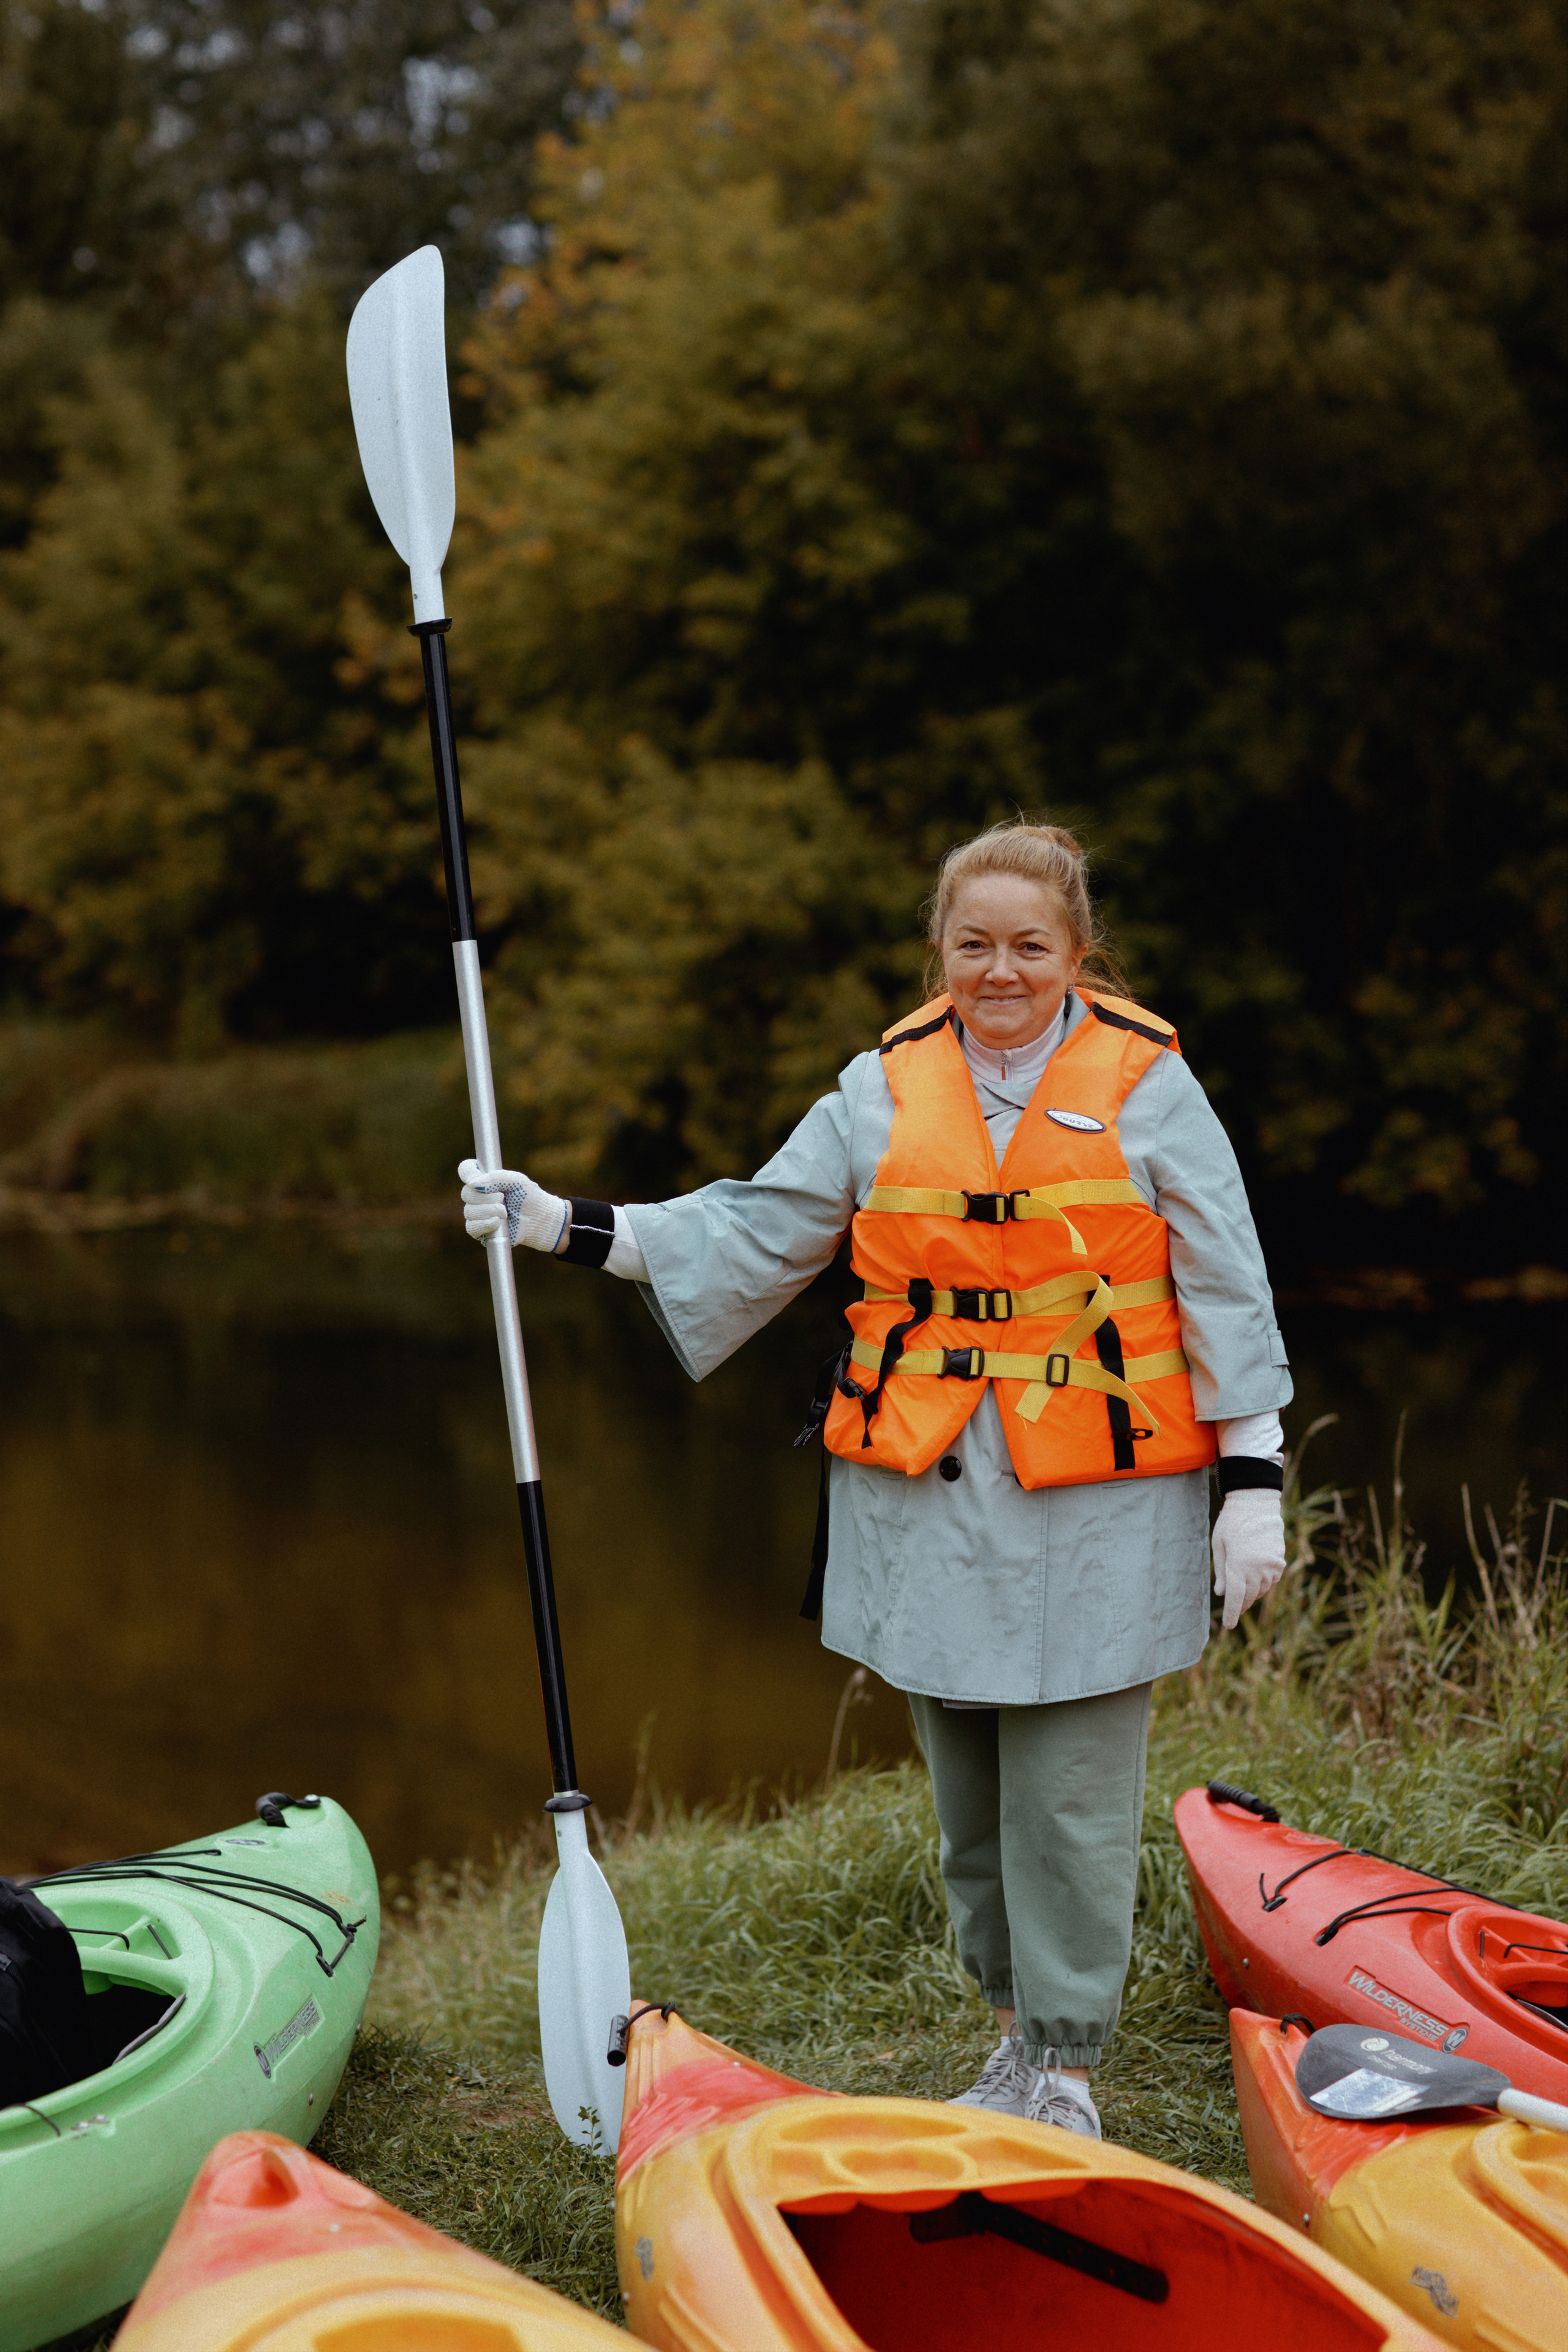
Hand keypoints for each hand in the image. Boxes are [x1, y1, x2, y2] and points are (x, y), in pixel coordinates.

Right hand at [458, 1159, 567, 1250]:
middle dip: (485, 1197)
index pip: (466, 1171)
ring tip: (505, 1212)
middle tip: (503, 1198)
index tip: (475, 1177)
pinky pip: (471, 1227)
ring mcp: (478, 1214)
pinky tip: (497, 1223)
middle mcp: (478, 1197)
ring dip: (488, 1210)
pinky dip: (484, 1224)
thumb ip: (495, 1177)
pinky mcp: (481, 1231)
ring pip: (469, 1211)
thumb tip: (473, 1184)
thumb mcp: (516, 1180)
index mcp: (485, 1180)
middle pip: (466, 1193)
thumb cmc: (528, 1197)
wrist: (539, 1219)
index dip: (467, 1172)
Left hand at [1211, 1488, 1286, 1629]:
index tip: (1230, 1626)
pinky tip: (1256, 1579)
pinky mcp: (1279, 1561)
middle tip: (1234, 1610)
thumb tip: (1221, 1593)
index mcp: (1237, 1566)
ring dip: (1252, 1594)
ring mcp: (1270, 1566)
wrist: (1256, 1504)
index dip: (1231, 1614)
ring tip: (1244, 1592)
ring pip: (1261, 1591)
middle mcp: (1256, 1570)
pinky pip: (1271, 1581)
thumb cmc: (1231, 1523)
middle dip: (1240, 1605)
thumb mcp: (1219, 1546)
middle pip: (1248, 1597)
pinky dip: (1263, 1584)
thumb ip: (1221, 1571)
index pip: (1234, 1598)